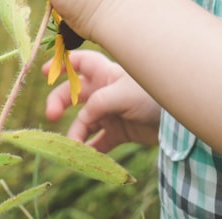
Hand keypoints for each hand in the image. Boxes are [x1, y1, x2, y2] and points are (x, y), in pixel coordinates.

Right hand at [44, 50, 159, 152]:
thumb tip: (81, 118)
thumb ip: (98, 103)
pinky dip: (91, 149)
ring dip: (76, 133)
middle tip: (51, 115)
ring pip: (84, 121)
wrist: (176, 122)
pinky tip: (86, 157)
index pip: (80, 63)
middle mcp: (104, 92)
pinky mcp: (118, 132)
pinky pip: (99, 141)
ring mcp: (110, 113)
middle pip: (74, 95)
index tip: (45, 72)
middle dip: (60, 103)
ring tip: (75, 146)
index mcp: (105, 74)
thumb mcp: (122, 94)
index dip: (63, 65)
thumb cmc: (151, 97)